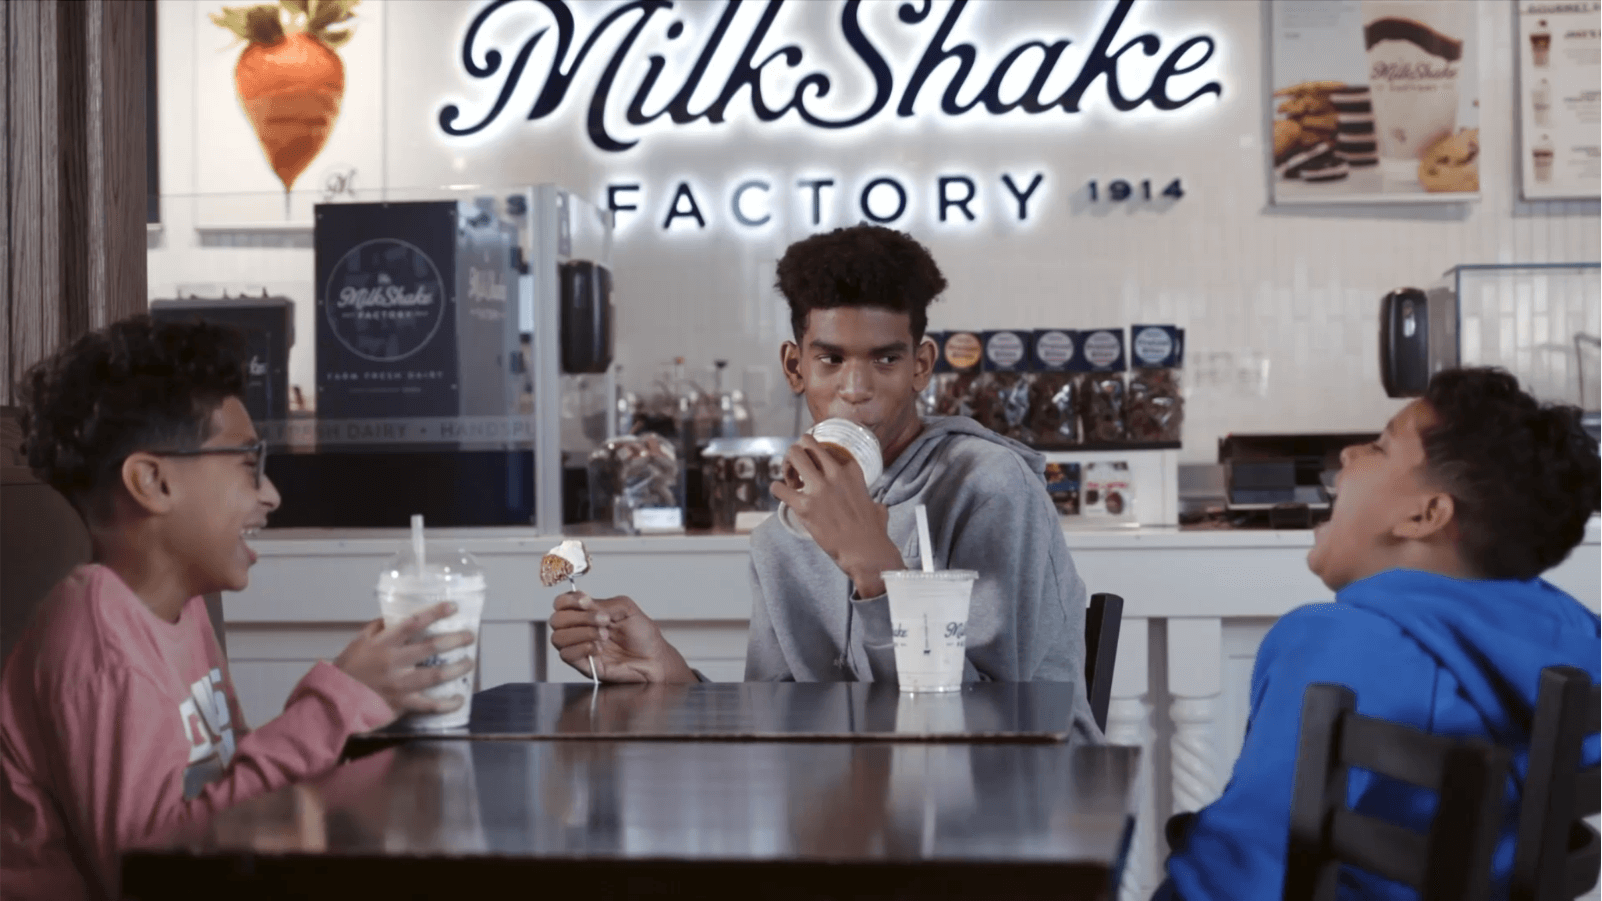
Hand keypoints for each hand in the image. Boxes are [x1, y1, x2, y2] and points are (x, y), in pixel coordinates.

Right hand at [333, 602, 475, 716]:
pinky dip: (447, 704)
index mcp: (384, 643)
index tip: (453, 607)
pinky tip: (459, 698)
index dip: (435, 613)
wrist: (334, 701)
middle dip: (455, 639)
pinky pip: (429, 705)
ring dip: (457, 668)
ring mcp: (400, 684)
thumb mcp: (358, 642)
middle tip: (470, 636)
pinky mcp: (402, 704)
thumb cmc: (347, 669)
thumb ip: (378, 628)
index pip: (414, 622)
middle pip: (432, 647)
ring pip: (436, 675)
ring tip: (469, 663)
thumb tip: (396, 616)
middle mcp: (394, 662)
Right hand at [549, 592, 695, 682]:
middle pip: (556, 619)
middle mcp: (580, 629)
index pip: (562, 603)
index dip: (569, 600)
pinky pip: (566, 655)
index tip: (586, 601)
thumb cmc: (643, 636)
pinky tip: (599, 649)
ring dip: (582, 633)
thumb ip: (604, 603)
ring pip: (558, 637)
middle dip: (580, 617)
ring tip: (604, 636)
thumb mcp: (627, 609)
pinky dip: (582, 648)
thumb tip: (584, 603)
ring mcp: (580, 647)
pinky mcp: (582, 665)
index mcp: (588, 613)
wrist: (654, 660)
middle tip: (604, 620)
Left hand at [771, 434, 904, 596]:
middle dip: (798, 452)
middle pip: (807, 443)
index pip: (827, 448)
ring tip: (791, 482)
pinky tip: (781, 494)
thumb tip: (875, 506)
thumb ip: (869, 499)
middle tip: (797, 469)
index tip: (816, 470)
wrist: (865, 552)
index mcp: (852, 470)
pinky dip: (776, 489)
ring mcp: (819, 489)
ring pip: (794, 455)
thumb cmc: (873, 532)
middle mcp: (835, 474)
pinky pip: (779, 487)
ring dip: (787, 466)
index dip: (818, 457)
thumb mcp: (876, 505)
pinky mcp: (804, 506)